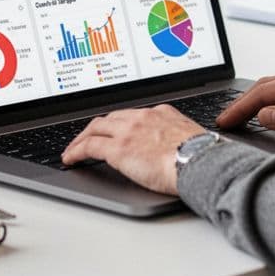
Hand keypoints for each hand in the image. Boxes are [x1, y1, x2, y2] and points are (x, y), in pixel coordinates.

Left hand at [61, 104, 204, 194]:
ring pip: (95, 128)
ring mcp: (128, 131)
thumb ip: (177, 138)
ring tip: (75, 149)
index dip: (119, 123)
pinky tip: (71, 158)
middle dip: (96, 128)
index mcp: (161, 113)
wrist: (200, 162)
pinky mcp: (118, 148)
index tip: (115, 130)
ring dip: (82, 138)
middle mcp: (142, 117)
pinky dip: (76, 151)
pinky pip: (88, 146)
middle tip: (88, 137)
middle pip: (110, 118)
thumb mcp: (191, 138)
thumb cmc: (203, 157)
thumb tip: (177, 150)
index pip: (132, 115)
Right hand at [217, 65, 274, 140]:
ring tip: (242, 114)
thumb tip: (264, 115)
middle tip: (226, 119)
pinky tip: (271, 106)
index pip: (264, 93)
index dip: (240, 107)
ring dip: (256, 98)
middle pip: (266, 85)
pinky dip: (272, 96)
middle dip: (242, 102)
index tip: (225, 120)